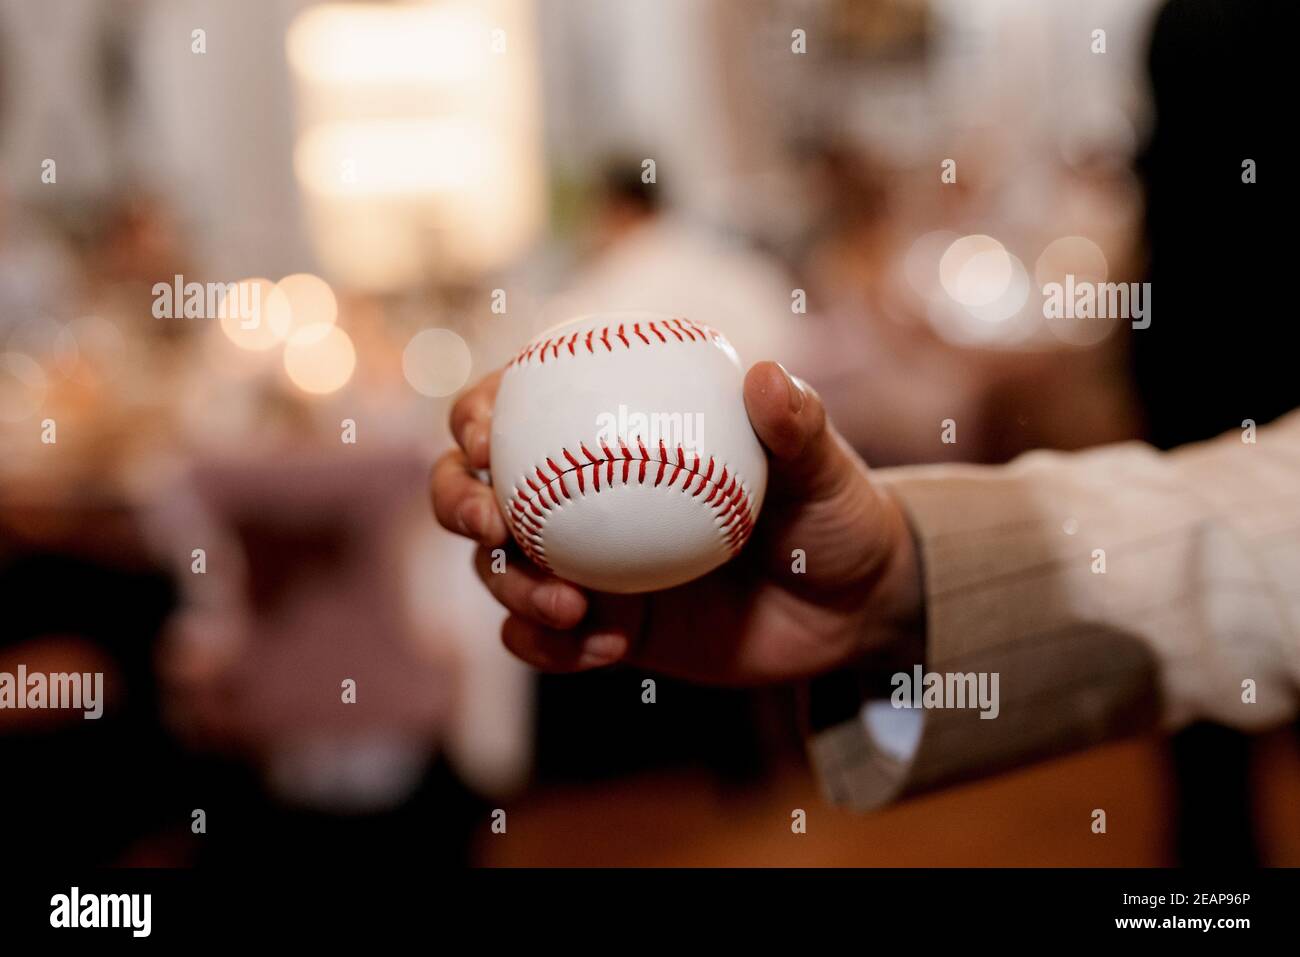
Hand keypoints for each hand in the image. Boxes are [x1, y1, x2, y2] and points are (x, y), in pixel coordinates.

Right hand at [430, 361, 922, 685]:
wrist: (850, 613)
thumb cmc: (834, 518)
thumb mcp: (824, 471)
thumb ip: (794, 427)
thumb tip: (763, 376)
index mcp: (614, 435)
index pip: (520, 410)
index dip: (477, 413)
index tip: (485, 433)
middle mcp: (584, 496)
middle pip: (478, 492)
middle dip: (459, 503)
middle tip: (496, 525)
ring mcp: (586, 566)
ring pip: (499, 572)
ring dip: (510, 588)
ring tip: (570, 606)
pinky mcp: (601, 631)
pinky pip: (545, 642)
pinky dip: (551, 648)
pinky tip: (601, 646)